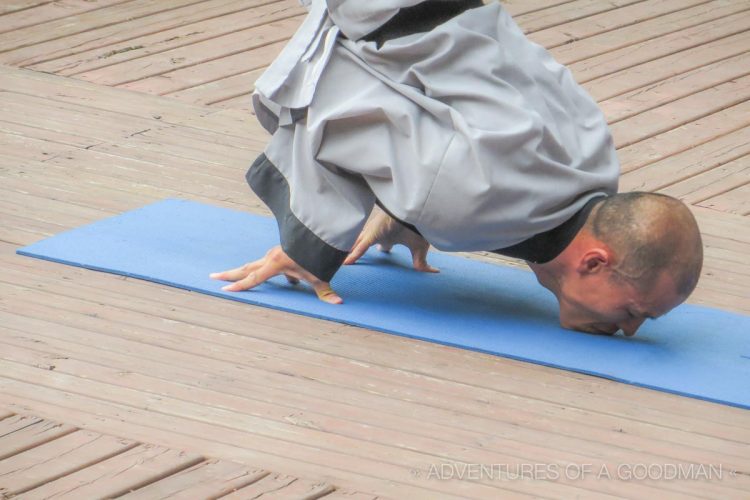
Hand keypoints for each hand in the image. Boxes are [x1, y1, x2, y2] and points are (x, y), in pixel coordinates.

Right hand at [210, 246, 342, 303]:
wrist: (318, 231)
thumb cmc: (316, 254)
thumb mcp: (320, 275)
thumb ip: (326, 291)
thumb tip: (338, 303)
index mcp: (276, 264)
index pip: (254, 277)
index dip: (240, 285)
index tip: (225, 289)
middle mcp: (271, 257)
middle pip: (246, 268)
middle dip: (230, 273)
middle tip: (212, 276)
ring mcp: (273, 253)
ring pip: (253, 264)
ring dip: (241, 271)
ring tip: (225, 275)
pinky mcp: (278, 252)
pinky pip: (266, 264)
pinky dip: (261, 270)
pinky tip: (276, 278)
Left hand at [344, 207, 437, 272]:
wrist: (417, 214)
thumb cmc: (418, 226)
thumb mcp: (420, 248)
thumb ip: (421, 262)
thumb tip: (434, 272)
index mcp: (385, 237)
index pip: (370, 245)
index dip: (362, 251)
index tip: (353, 260)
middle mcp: (375, 235)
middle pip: (358, 244)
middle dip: (349, 251)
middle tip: (341, 261)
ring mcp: (372, 234)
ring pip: (355, 245)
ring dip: (345, 253)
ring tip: (334, 262)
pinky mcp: (373, 234)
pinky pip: (360, 247)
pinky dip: (353, 255)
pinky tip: (345, 264)